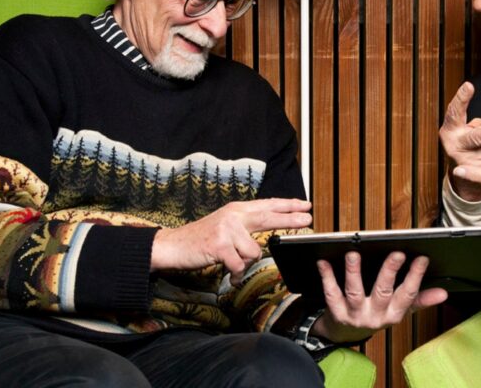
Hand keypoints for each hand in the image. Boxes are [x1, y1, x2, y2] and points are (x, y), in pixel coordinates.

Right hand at [150, 198, 311, 280]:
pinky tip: (228, 274)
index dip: (287, 205)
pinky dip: (235, 274)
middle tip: (308, 220)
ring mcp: (227, 230)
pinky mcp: (220, 245)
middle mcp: (233, 216)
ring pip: (254, 252)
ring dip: (245, 264)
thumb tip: (270, 235)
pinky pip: (239, 266)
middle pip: (268, 217)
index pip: (267, 205)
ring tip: (232, 264)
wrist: (173, 246)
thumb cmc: (201, 239)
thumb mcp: (225, 226)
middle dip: (290, 219)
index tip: (305, 205)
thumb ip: (245, 227)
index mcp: (236, 210)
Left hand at [311, 251, 447, 343]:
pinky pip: (331, 294)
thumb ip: (420, 300)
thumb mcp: (400, 311)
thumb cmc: (375, 316)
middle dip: (390, 272)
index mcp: (393, 314)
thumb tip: (443, 293)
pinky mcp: (336, 313)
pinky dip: (327, 278)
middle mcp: (375, 316)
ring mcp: (354, 315)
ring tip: (354, 254)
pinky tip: (324, 263)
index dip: (415, 277)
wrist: (344, 335)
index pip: (407, 295)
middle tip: (396, 253)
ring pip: (355, 292)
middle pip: (383, 292)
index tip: (422, 259)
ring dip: (354, 272)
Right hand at [439, 82, 480, 200]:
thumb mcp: (465, 130)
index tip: (469, 86)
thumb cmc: (466, 146)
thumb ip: (479, 124)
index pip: (454, 112)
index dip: (461, 98)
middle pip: (479, 135)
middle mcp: (456, 146)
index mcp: (450, 131)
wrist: (464, 179)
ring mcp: (468, 162)